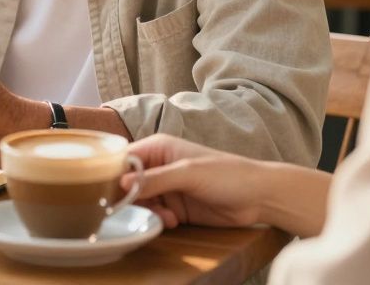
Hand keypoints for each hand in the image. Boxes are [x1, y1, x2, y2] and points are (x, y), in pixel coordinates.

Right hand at [125, 134, 269, 229]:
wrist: (258, 197)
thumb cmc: (227, 174)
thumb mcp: (187, 173)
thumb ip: (155, 179)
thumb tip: (122, 184)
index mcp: (158, 148)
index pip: (123, 159)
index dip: (114, 174)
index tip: (110, 193)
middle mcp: (158, 166)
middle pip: (127, 183)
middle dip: (130, 198)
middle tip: (136, 211)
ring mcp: (166, 188)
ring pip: (139, 202)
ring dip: (146, 212)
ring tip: (165, 217)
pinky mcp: (174, 208)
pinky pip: (154, 214)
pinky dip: (157, 220)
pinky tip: (172, 221)